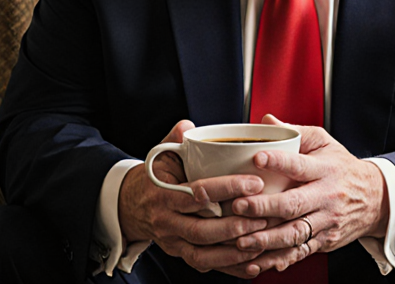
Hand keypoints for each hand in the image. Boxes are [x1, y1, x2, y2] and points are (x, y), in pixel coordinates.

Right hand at [118, 120, 269, 273]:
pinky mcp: (181, 254)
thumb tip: (188, 127)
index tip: (254, 182)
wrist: (130, 205)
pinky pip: (206, 265)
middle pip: (202, 229)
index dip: (227, 188)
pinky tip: (252, 264)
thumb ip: (175, 138)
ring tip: (261, 240)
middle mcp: (167, 221)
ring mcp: (173, 241)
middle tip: (263, 216)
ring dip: (234, 250)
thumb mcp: (160, 154)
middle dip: (235, 225)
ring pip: (204, 253)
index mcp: (164, 194)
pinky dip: (230, 267)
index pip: (197, 193)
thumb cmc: (154, 177)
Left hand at [230, 115, 388, 273]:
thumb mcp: (325, 143)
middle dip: (264, 207)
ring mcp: (326, 221)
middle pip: (293, 203)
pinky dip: (278, 259)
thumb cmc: (342, 168)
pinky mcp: (325, 241)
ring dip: (266, 239)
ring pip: (295, 233)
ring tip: (241, 239)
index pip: (300, 164)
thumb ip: (295, 132)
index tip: (257, 158)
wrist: (375, 199)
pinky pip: (300, 252)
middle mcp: (326, 196)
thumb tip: (266, 121)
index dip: (278, 161)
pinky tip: (258, 261)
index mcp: (325, 169)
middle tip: (239, 205)